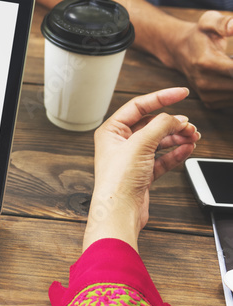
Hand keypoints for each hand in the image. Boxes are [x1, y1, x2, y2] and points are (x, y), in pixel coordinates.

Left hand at [84, 87, 200, 251]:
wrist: (119, 213)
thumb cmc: (117, 180)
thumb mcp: (140, 144)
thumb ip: (160, 126)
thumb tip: (176, 118)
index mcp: (111, 130)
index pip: (138, 106)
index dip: (162, 97)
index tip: (181, 93)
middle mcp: (120, 143)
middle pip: (151, 124)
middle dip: (173, 123)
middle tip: (190, 125)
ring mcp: (131, 158)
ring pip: (159, 141)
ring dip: (177, 137)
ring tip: (193, 137)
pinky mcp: (142, 173)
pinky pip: (162, 158)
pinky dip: (175, 153)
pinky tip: (187, 149)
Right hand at [167, 12, 232, 109]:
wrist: (180, 51)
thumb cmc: (199, 35)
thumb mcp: (208, 21)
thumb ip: (222, 23)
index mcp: (205, 62)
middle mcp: (204, 82)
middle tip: (232, 59)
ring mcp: (206, 95)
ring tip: (230, 64)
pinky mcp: (210, 102)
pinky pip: (232, 100)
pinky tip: (230, 76)